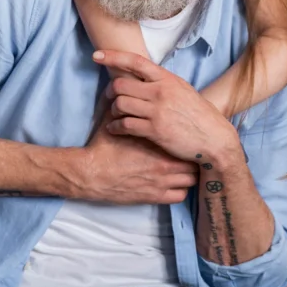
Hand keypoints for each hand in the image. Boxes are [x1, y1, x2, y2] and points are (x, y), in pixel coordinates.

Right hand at [77, 120, 197, 204]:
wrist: (91, 174)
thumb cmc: (103, 148)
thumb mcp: (115, 122)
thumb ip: (127, 109)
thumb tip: (127, 89)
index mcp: (157, 143)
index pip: (186, 141)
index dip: (187, 140)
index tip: (185, 138)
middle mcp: (164, 164)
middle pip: (194, 162)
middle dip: (192, 157)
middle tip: (186, 154)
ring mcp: (161, 183)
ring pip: (191, 180)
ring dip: (189, 175)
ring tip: (182, 170)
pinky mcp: (154, 197)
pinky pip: (180, 196)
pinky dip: (180, 190)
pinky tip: (173, 184)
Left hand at [96, 50, 240, 164]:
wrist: (214, 139)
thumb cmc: (198, 114)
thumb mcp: (182, 90)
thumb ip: (162, 83)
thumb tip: (141, 77)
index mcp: (167, 79)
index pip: (136, 62)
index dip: (113, 56)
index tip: (96, 56)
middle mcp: (160, 92)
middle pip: (120, 85)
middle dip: (110, 92)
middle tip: (109, 98)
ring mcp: (157, 111)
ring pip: (120, 104)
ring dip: (113, 110)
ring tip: (115, 115)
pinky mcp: (154, 130)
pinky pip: (124, 125)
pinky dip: (115, 127)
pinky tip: (114, 129)